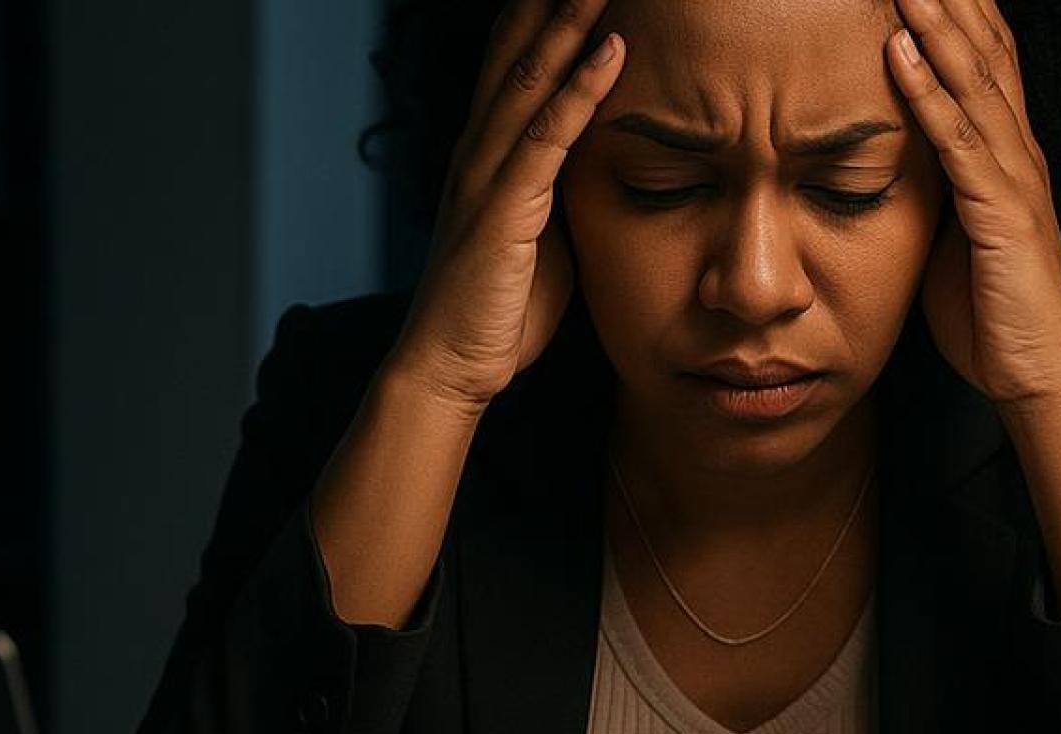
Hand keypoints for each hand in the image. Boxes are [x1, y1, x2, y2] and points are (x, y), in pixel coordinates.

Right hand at [391, 0, 624, 410]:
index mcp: (486, 156)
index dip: (544, 14)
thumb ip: (561, 199)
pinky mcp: (502, 208)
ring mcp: (486, 175)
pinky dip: (582, 87)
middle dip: (554, 0)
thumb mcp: (542, 241)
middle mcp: (478, 151)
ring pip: (533, 76)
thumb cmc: (498, 313)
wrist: (449, 369)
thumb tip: (599, 175)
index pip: (515, 63)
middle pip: (519, 49)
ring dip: (572, 20)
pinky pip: (548, 134)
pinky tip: (611, 48)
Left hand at [887, 0, 1060, 406]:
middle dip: (952, 0)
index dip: (960, 14)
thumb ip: (935, 198)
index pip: (988, 64)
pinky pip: (960, 143)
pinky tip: (899, 53)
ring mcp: (1016, 182)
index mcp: (1008, 159)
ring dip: (936, 25)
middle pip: (987, 53)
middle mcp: (1020, 155)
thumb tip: (895, 172)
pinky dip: (928, 94)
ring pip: (975, 83)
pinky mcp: (1003, 216)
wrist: (1038, 378)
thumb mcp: (955, 242)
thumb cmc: (993, 318)